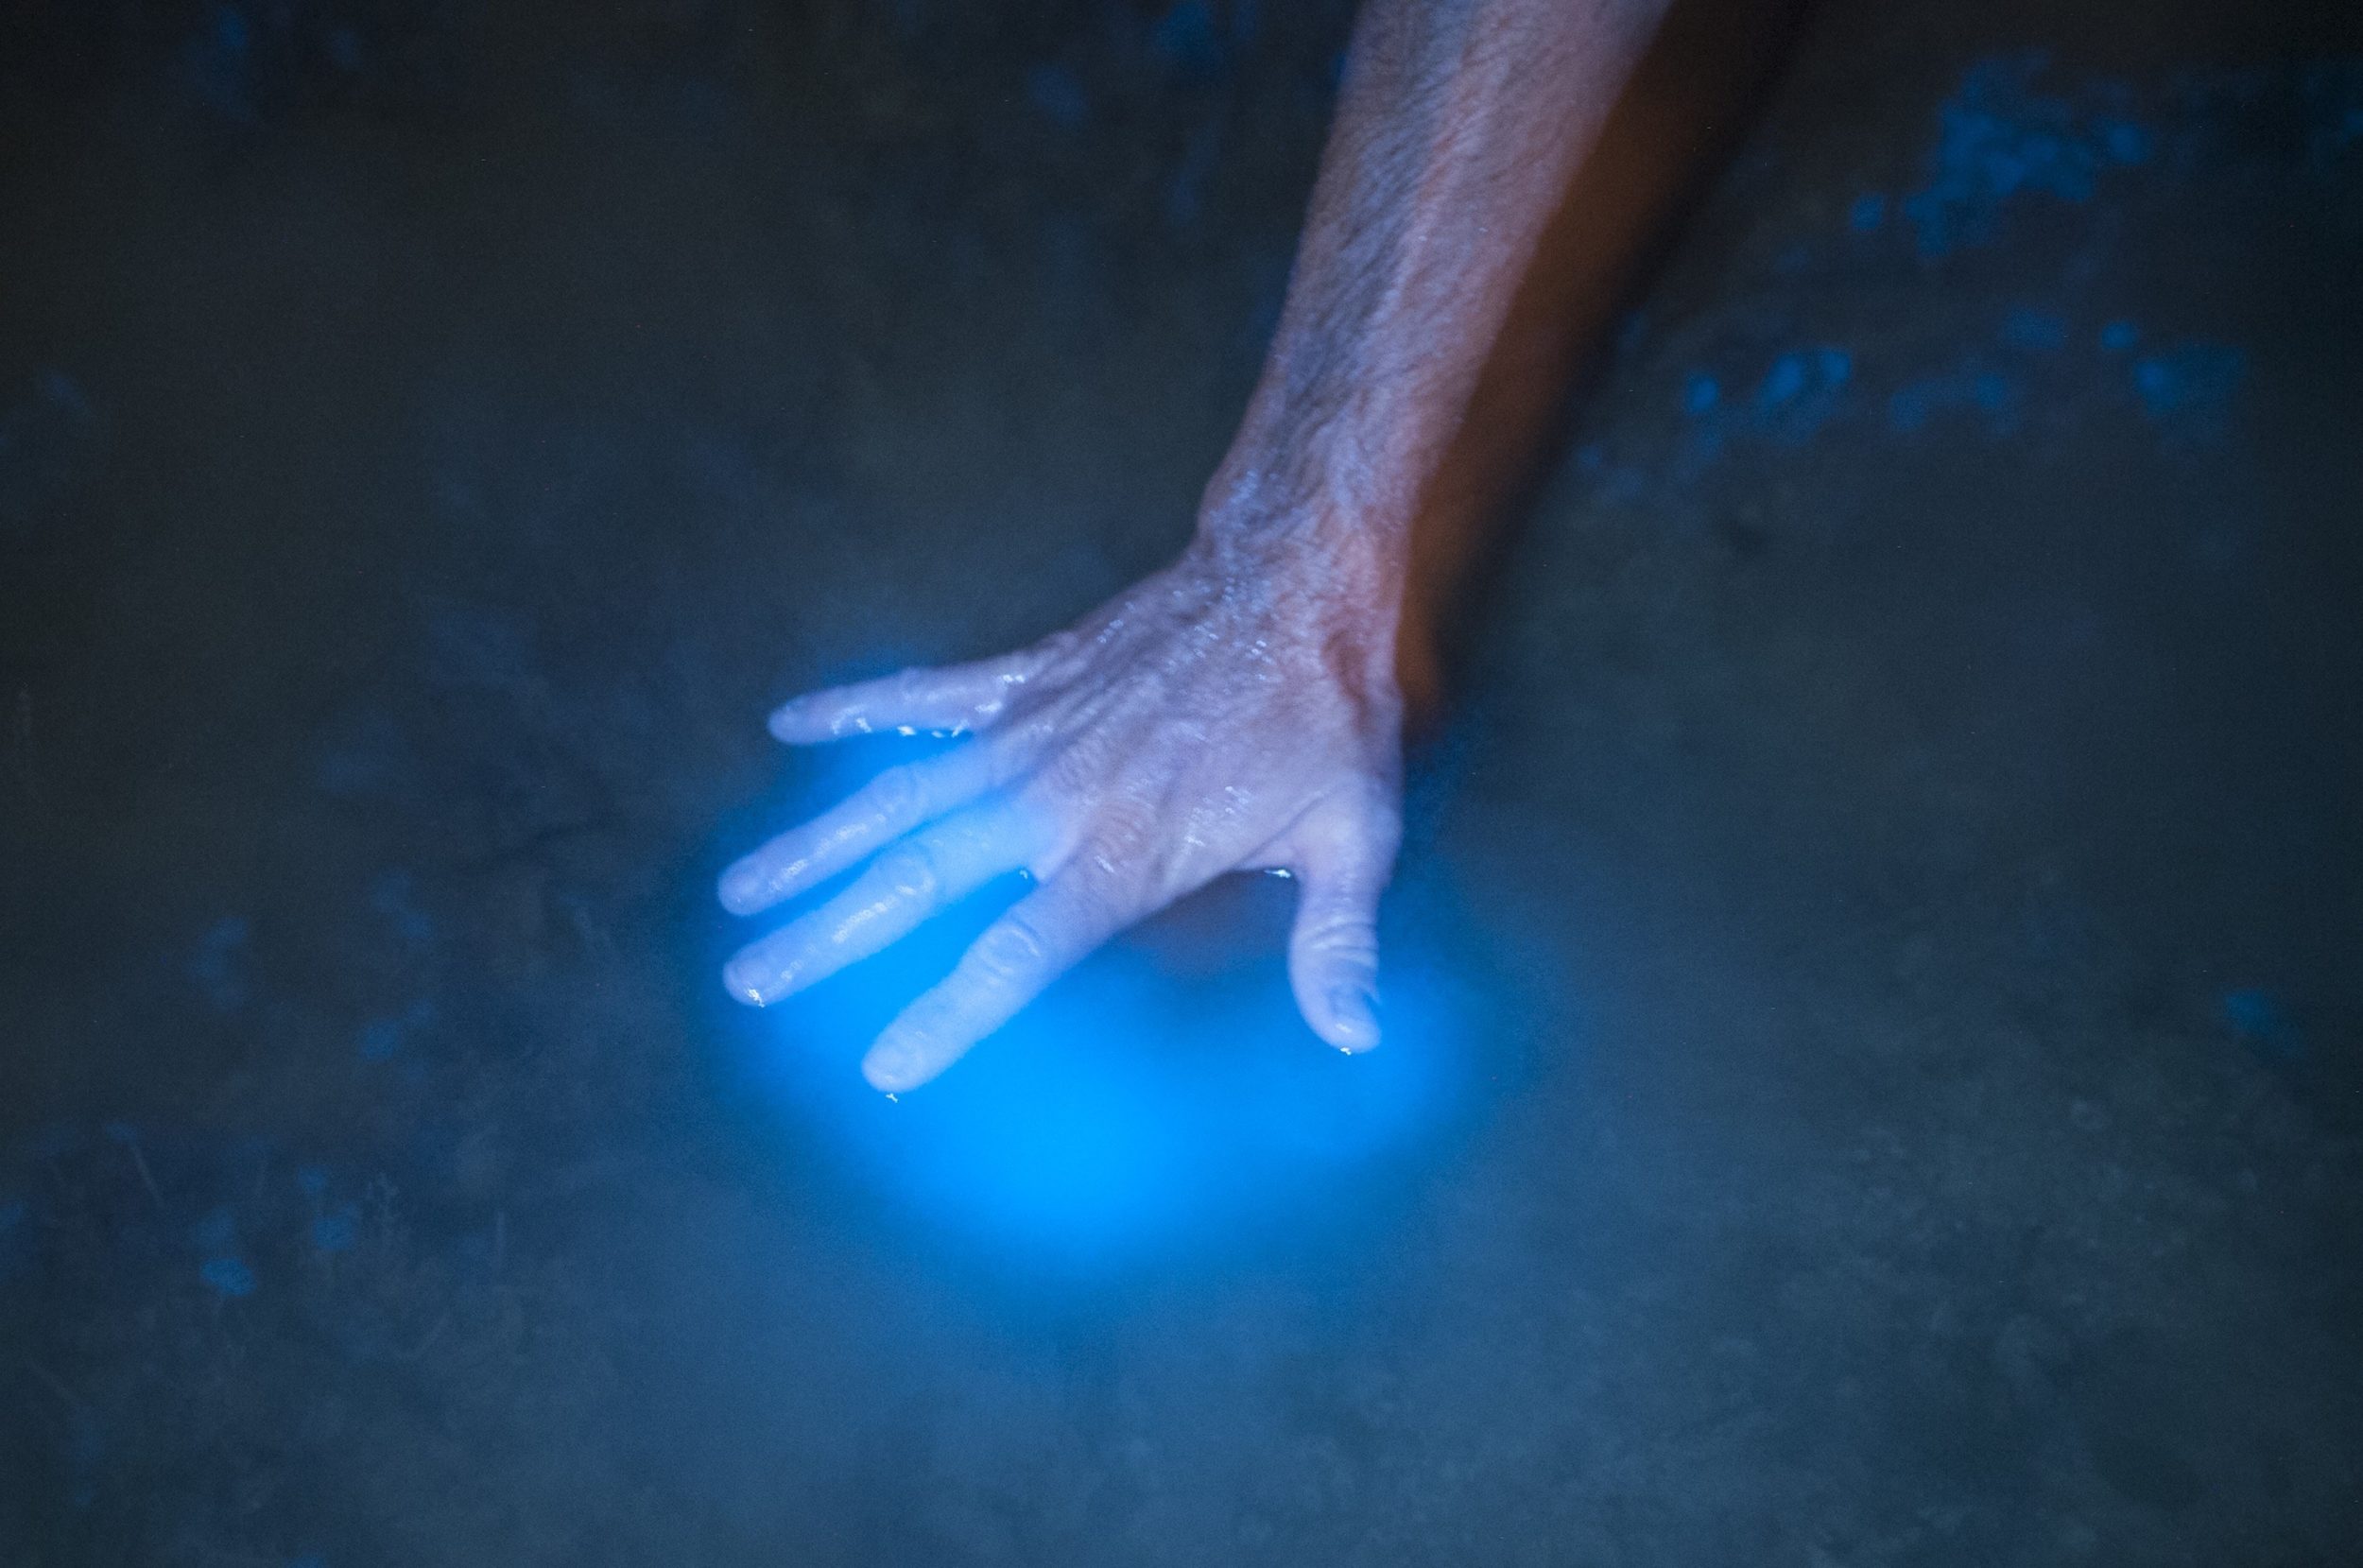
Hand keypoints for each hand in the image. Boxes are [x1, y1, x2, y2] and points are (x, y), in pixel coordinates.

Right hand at [717, 526, 1405, 1092]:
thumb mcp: (1351, 837)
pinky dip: (857, 710)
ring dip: (813, 846)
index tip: (881, 1068)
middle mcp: (1052, 800)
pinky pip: (924, 697)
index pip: (1015, 955)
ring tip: (738, 894)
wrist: (1293, 582)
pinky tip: (791, 725)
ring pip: (896, 797)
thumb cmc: (1324, 717)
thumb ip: (1337, 942)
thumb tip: (1357, 1038)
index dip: (946, 1015)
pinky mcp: (1027, 675)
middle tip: (750, 980)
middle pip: (915, 880)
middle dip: (827, 938)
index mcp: (1120, 856)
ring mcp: (1029, 733)